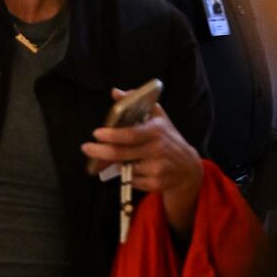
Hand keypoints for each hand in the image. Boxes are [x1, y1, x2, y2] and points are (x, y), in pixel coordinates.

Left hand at [80, 93, 203, 233]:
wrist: (189, 169)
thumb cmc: (169, 139)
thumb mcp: (158, 118)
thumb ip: (136, 103)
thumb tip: (115, 92)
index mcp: (157, 131)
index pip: (131, 134)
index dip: (112, 135)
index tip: (96, 133)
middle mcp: (158, 150)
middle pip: (121, 153)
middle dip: (100, 151)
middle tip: (86, 148)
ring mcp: (157, 169)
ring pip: (124, 166)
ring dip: (116, 163)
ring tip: (119, 157)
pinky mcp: (156, 184)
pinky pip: (131, 180)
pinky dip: (128, 175)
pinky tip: (135, 168)